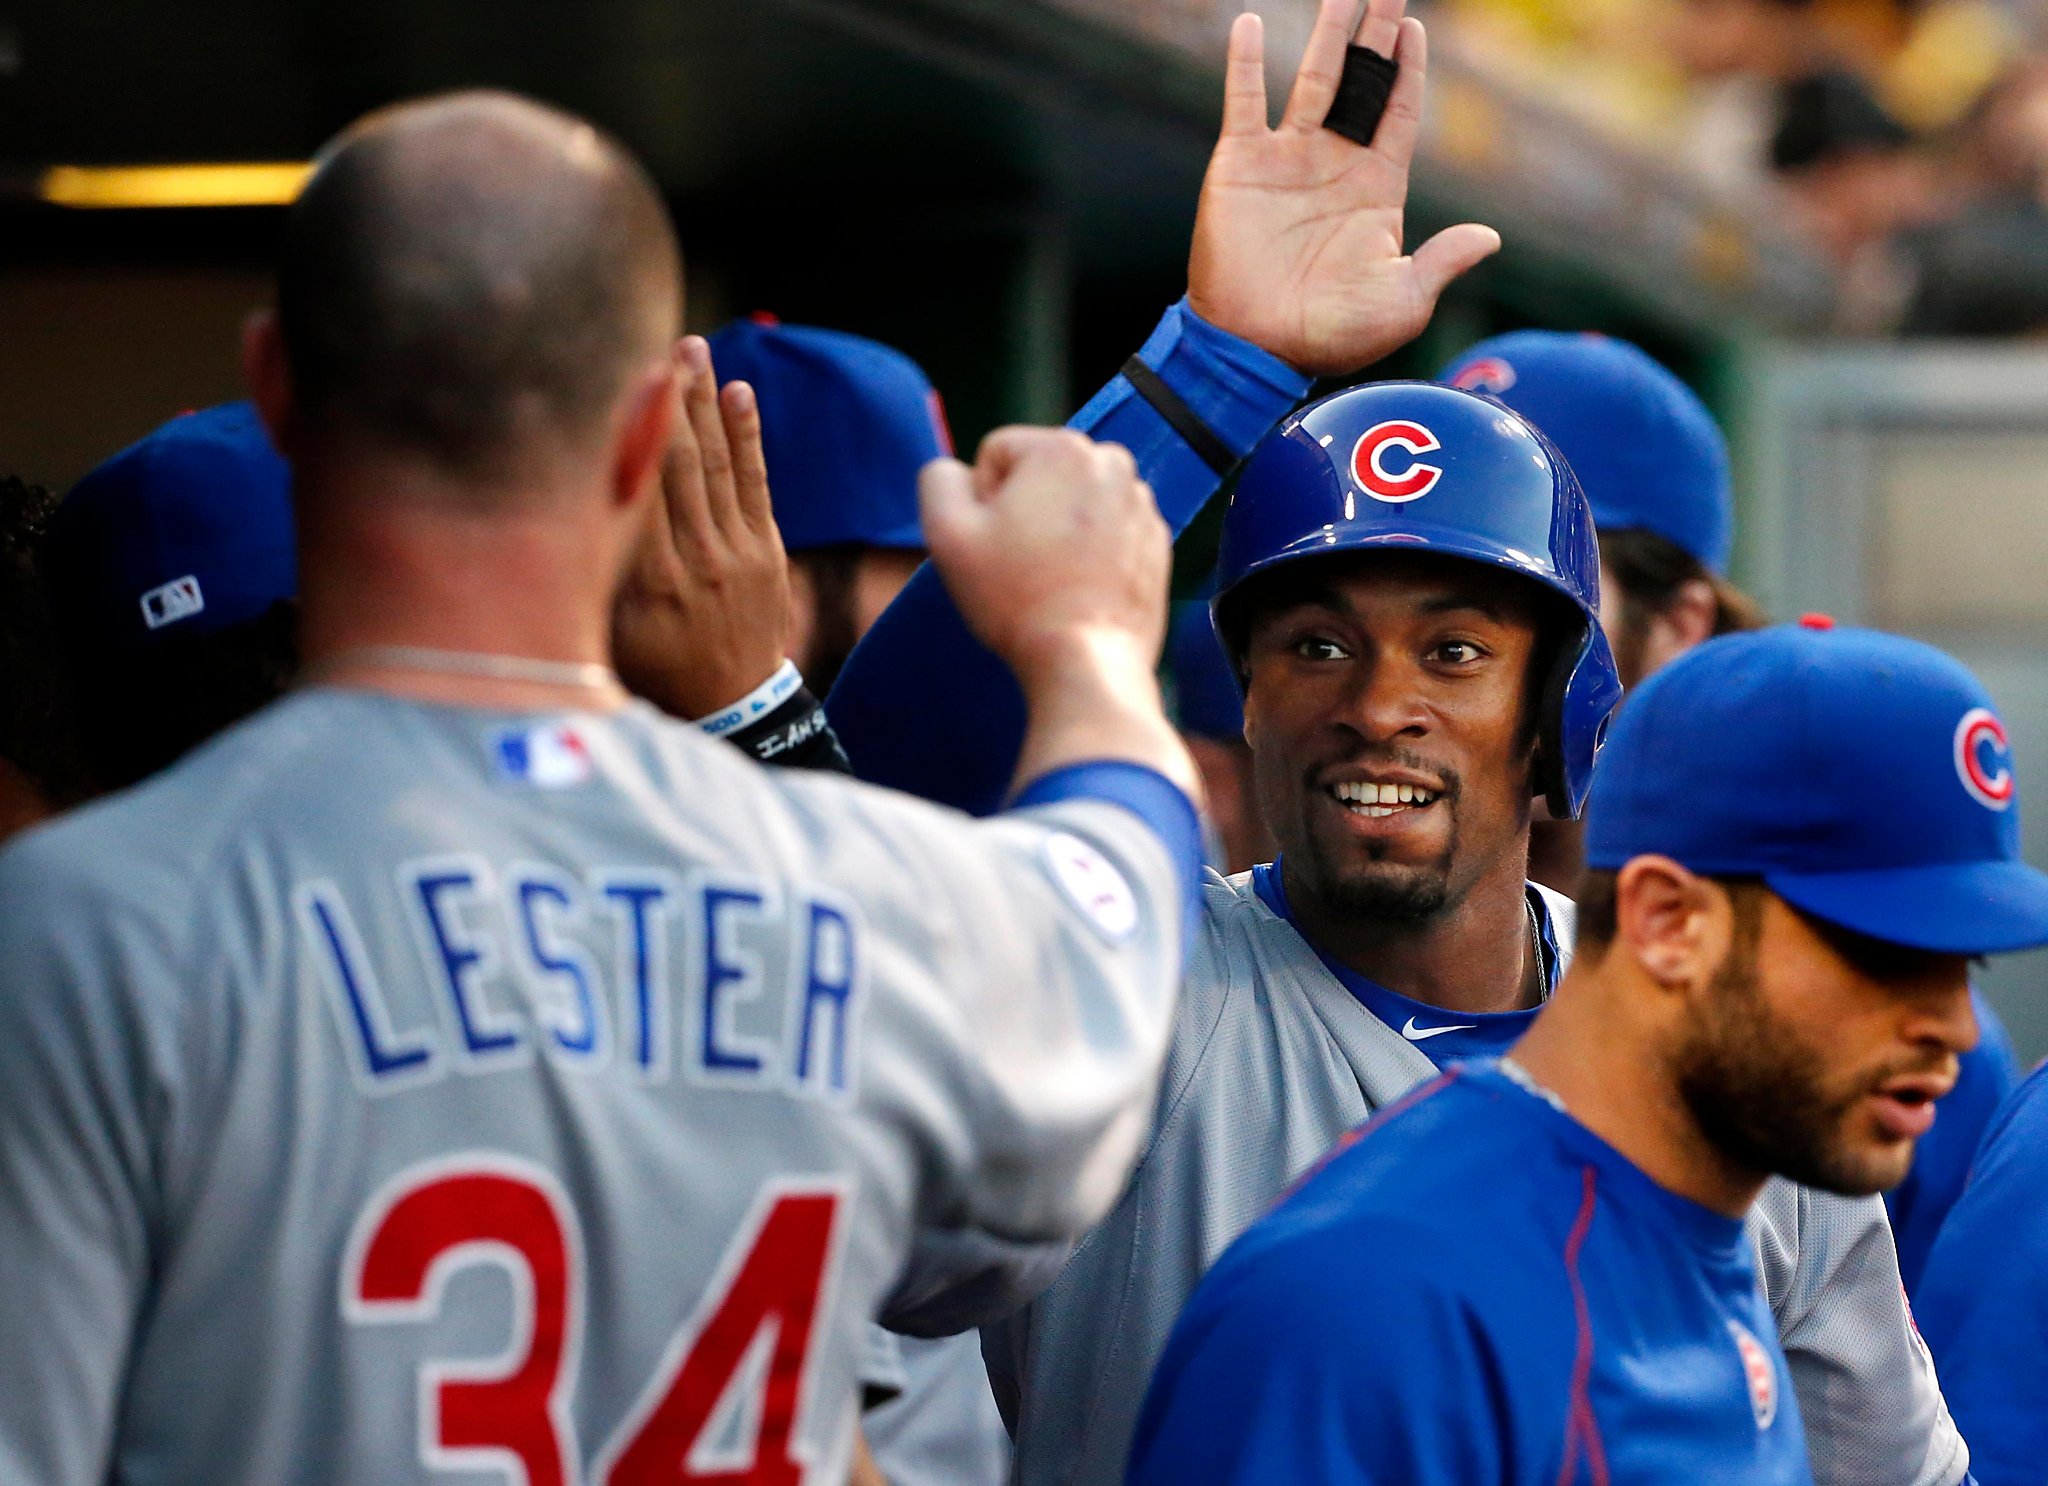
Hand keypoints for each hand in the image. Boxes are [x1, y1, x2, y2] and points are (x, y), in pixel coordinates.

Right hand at [612, 336, 793, 718]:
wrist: (732, 707)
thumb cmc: (652, 669)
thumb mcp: (608, 634)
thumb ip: (592, 574)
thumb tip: (554, 511)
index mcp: (648, 580)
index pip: (634, 488)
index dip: (624, 430)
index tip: (610, 377)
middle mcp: (694, 559)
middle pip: (676, 463)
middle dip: (667, 397)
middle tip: (658, 339)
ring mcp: (736, 552)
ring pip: (716, 464)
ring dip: (704, 402)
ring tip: (694, 348)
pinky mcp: (767, 550)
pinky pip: (756, 484)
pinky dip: (748, 437)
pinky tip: (739, 393)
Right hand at [921, 428, 1169, 690]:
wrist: (1086, 661)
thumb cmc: (1016, 597)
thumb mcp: (948, 532)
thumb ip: (939, 479)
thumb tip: (958, 471)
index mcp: (1063, 447)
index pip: (997, 454)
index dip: (982, 500)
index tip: (994, 542)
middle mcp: (1112, 463)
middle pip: (1040, 475)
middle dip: (1025, 510)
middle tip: (1021, 564)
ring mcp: (1142, 504)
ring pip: (1074, 503)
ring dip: (1058, 531)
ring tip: (1050, 579)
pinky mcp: (1156, 543)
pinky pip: (1107, 532)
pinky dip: (1091, 554)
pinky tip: (1078, 589)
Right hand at [1187, 0, 1500, 376]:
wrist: (1255, 349)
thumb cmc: (1330, 336)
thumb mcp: (1402, 303)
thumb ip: (1442, 262)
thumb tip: (1491, 238)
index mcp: (1375, 189)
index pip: (1400, 112)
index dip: (1410, 70)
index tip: (1415, 27)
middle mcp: (1333, 164)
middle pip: (1363, 82)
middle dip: (1376, 35)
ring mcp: (1286, 160)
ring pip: (1312, 79)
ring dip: (1328, 34)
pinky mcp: (1241, 165)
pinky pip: (1244, 101)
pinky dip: (1244, 63)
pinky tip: (1249, 22)